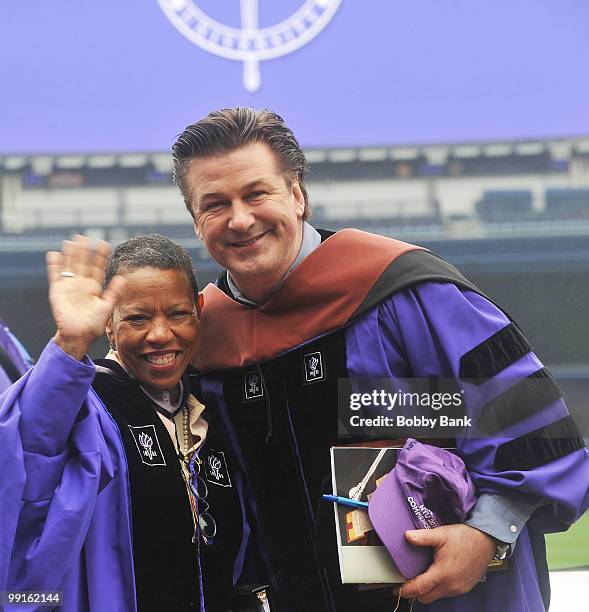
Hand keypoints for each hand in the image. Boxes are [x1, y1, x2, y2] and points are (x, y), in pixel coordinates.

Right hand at [46, 235, 126, 359]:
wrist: (79, 335)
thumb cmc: (94, 325)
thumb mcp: (107, 307)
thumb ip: (114, 292)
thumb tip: (123, 278)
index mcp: (94, 287)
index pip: (97, 267)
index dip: (100, 256)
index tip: (104, 243)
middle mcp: (81, 284)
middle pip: (83, 263)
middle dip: (84, 250)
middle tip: (85, 236)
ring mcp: (69, 286)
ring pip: (70, 266)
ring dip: (70, 254)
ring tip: (71, 241)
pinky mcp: (58, 291)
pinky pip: (55, 276)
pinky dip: (54, 265)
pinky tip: (54, 254)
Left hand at [396, 524, 495, 603]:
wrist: (485, 540)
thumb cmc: (464, 537)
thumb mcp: (441, 534)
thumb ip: (422, 537)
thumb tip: (407, 536)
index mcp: (443, 574)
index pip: (419, 588)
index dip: (406, 590)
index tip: (397, 590)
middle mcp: (451, 586)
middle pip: (426, 597)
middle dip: (416, 592)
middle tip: (409, 580)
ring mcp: (459, 589)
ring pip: (437, 596)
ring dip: (429, 589)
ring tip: (424, 574)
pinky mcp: (465, 588)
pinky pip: (447, 593)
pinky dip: (440, 588)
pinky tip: (438, 574)